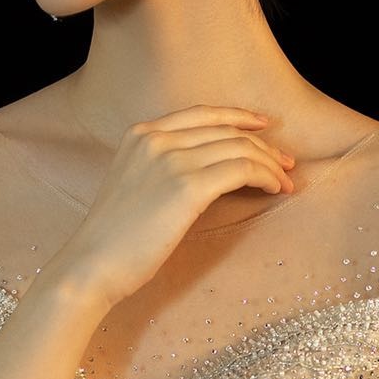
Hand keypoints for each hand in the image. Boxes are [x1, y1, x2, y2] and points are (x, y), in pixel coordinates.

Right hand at [61, 105, 296, 309]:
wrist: (92, 264)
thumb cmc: (114, 238)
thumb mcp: (134, 185)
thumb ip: (162, 168)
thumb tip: (209, 171)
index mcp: (140, 134)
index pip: (202, 114)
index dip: (238, 117)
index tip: (263, 127)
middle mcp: (156, 139)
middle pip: (226, 130)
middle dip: (263, 145)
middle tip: (285, 163)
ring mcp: (171, 160)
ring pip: (239, 148)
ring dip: (270, 163)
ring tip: (285, 181)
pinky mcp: (187, 187)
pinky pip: (241, 170)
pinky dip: (264, 177)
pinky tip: (274, 190)